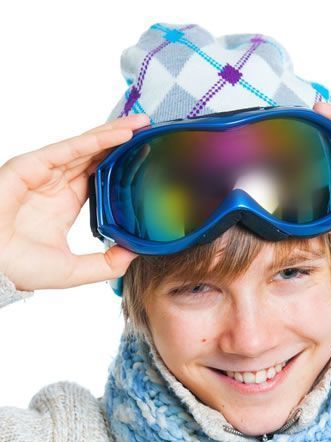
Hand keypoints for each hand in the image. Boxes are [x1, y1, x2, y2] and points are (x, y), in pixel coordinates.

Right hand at [0, 113, 149, 291]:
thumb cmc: (21, 268)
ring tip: (142, 124)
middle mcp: (57, 184)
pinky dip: (96, 140)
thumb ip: (105, 264)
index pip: (99, 176)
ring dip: (114, 133)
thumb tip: (133, 256)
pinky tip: (121, 135)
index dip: (121, 164)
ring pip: (86, 146)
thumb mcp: (74, 269)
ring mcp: (45, 173)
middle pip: (96, 155)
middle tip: (149, 129)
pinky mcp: (33, 165)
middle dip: (122, 141)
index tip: (145, 156)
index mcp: (66, 203)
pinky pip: (70, 149)